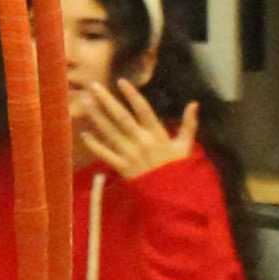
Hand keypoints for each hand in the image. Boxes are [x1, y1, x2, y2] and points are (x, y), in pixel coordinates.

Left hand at [71, 79, 199, 184]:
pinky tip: (84, 133)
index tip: (121, 81)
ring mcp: (130, 154)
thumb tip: (194, 104)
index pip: (143, 110)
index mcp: (157, 134)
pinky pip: (105, 154)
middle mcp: (141, 141)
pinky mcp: (122, 167)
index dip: (132, 95)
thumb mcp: (186, 146)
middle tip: (93, 86)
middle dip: (106, 100)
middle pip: (121, 117)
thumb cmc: (178, 170)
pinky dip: (94, 144)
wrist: (171, 197)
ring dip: (96, 116)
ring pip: (110, 132)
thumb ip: (189, 124)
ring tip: (85, 102)